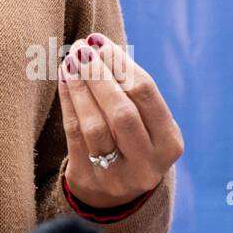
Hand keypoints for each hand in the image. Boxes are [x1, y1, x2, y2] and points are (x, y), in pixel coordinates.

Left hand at [57, 34, 182, 207]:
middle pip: (122, 112)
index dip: (120, 63)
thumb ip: (129, 88)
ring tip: (70, 59)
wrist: (112, 192)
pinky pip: (73, 133)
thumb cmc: (129, 139)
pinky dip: (68, 101)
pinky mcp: (88, 178)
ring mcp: (117, 175)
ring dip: (80, 86)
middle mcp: (148, 163)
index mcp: (169, 143)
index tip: (99, 41)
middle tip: (82, 49)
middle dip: (99, 75)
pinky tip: (63, 77)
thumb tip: (97, 44)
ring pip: (95, 125)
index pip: (146, 94)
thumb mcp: (144, 121)